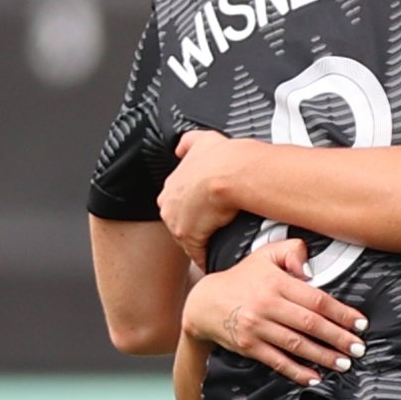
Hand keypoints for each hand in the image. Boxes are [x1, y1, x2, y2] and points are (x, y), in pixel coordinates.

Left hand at [159, 131, 255, 263]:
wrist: (232, 172)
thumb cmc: (223, 158)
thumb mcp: (202, 141)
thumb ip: (189, 143)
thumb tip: (183, 146)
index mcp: (171, 186)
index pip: (180, 207)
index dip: (195, 212)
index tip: (209, 215)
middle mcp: (168, 205)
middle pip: (182, 225)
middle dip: (198, 230)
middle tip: (217, 231)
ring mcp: (177, 223)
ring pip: (190, 241)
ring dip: (203, 245)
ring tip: (220, 246)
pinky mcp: (190, 238)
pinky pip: (199, 254)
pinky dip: (209, 258)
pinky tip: (219, 258)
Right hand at [181, 242, 367, 384]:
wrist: (205, 302)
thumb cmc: (243, 278)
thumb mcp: (265, 255)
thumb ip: (292, 252)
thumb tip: (311, 268)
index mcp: (276, 282)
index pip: (316, 299)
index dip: (342, 313)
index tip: (360, 324)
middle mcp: (267, 304)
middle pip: (310, 324)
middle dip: (339, 338)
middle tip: (359, 348)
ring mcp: (257, 327)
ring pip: (297, 344)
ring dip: (324, 356)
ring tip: (344, 364)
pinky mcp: (250, 346)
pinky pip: (278, 361)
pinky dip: (298, 372)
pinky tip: (315, 378)